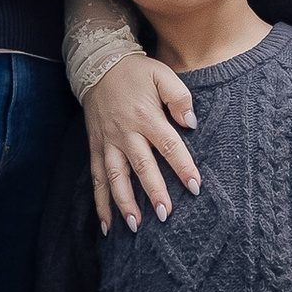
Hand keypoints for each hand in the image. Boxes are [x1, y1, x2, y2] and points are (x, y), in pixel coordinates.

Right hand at [83, 51, 200, 228]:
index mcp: (145, 116)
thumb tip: (192, 123)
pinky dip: (100, 203)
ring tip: (135, 225)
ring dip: (124, 203)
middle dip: (153, 192)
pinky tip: (106, 225)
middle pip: (141, 166)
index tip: (195, 187)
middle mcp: (125, 132)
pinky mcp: (95, 148)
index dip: (183, 166)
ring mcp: (108, 142)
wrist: (98, 65)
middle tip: (165, 215)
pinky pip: (96, 179)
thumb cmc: (136, 73)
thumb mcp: (162, 74)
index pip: (168, 145)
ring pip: (115, 177)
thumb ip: (179, 97)